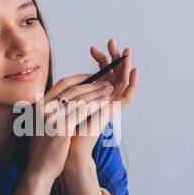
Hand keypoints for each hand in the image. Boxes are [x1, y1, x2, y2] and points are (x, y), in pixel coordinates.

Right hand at [25, 73, 114, 184]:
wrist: (39, 169)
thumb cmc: (44, 150)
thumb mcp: (43, 125)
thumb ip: (53, 112)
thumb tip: (71, 101)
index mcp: (39, 105)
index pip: (61, 84)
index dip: (78, 78)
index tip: (91, 77)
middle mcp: (44, 108)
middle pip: (72, 89)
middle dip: (91, 84)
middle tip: (105, 83)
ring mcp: (51, 116)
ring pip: (79, 98)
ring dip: (96, 92)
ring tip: (109, 90)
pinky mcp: (61, 127)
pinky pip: (82, 111)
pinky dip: (95, 105)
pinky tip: (104, 103)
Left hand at [67, 40, 136, 164]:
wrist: (68, 153)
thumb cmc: (63, 135)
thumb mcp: (61, 107)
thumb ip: (64, 95)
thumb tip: (58, 83)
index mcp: (93, 99)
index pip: (101, 75)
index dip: (100, 60)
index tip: (94, 48)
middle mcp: (103, 102)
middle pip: (113, 75)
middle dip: (113, 57)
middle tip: (112, 41)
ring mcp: (109, 107)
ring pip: (122, 82)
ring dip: (126, 65)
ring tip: (128, 50)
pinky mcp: (113, 114)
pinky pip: (128, 96)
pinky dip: (133, 83)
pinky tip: (135, 70)